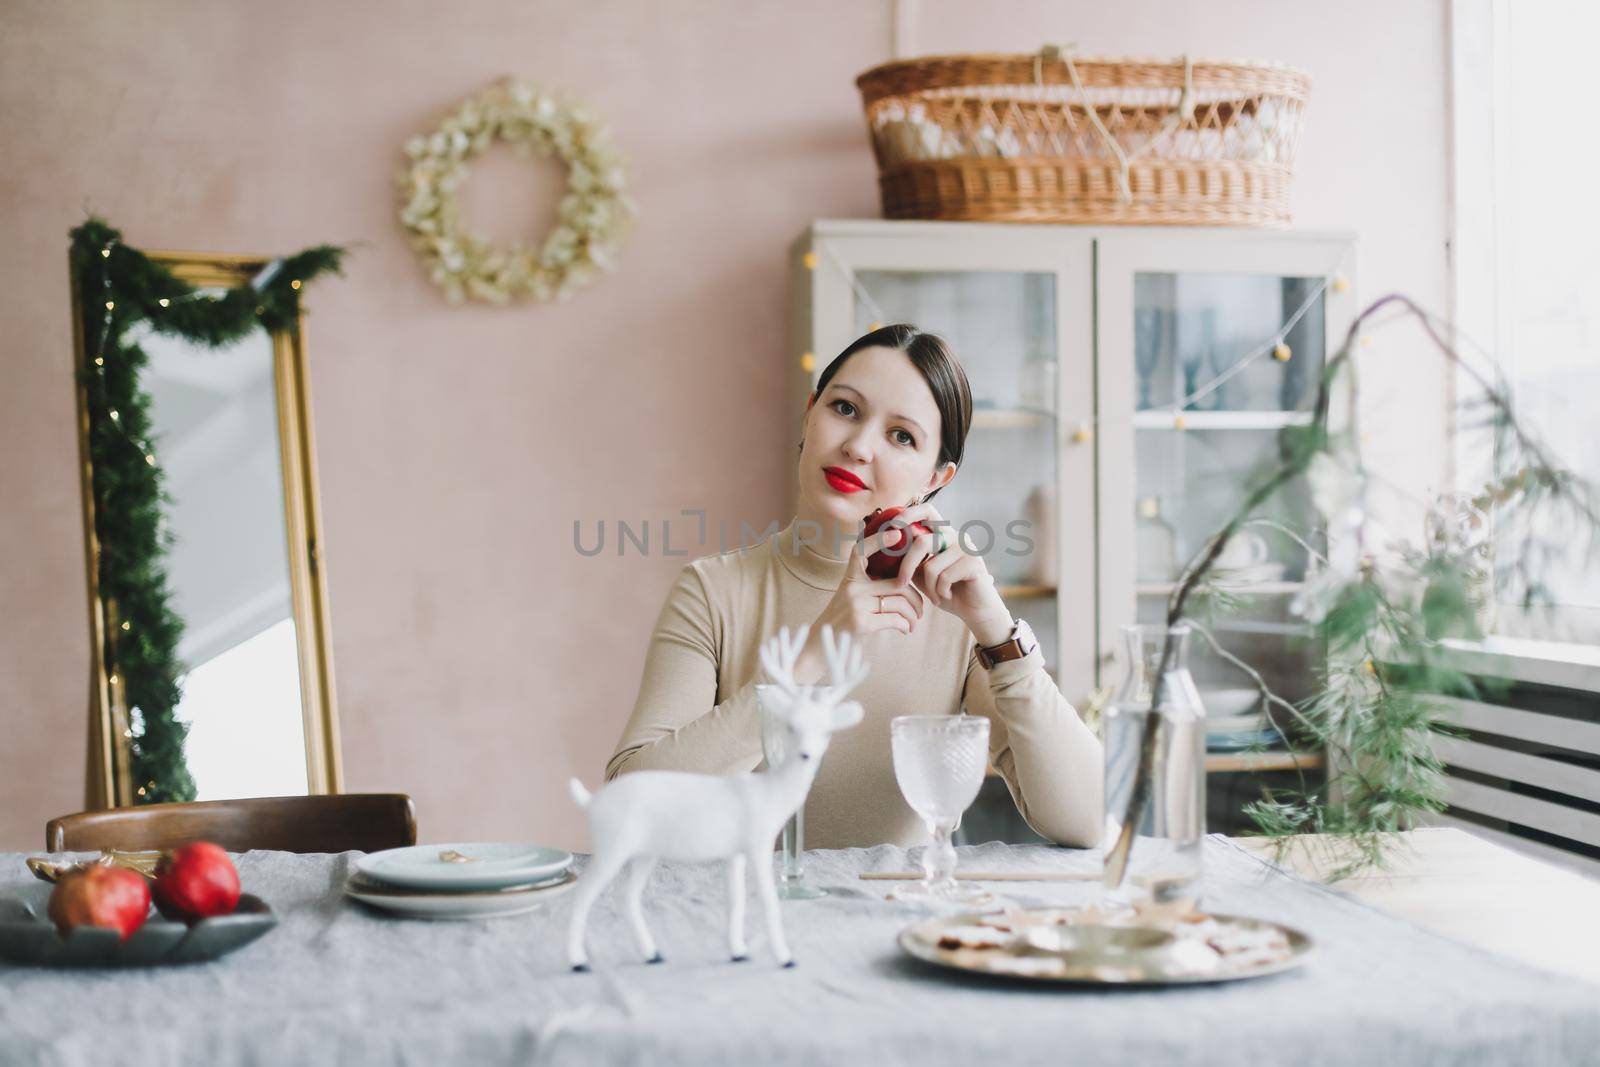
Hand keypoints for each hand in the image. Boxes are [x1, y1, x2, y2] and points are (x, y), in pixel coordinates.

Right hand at [794, 526, 925, 680]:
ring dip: (912, 616)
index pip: (862, 550)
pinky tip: (905, 630)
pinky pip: (895, 620)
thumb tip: (903, 582)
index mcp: (850, 577)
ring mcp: (856, 604)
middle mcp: (852, 587)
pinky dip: (905, 626)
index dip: (880, 539)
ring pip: (900, 603)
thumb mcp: (851, 597)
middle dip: (916, 599)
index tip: (898, 533)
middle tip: (920, 611)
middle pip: (898, 584)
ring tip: (913, 623)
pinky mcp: (861, 622)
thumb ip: (870, 586)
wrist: (821, 646)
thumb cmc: (843, 621)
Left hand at [878, 501, 1013, 646]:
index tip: (892, 525)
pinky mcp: (974, 563)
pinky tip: (947, 595)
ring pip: (932, 566)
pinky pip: (944, 577)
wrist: (974, 610)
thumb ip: (910, 560)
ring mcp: (967, 548)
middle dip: (907, 565)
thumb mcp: (923, 574)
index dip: (909, 514)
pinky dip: (940, 592)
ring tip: (936, 595)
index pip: (927, 511)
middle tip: (901, 582)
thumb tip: (884, 549)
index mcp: (944, 534)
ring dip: (929, 587)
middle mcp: (957, 536)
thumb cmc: (946, 591)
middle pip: (922, 542)